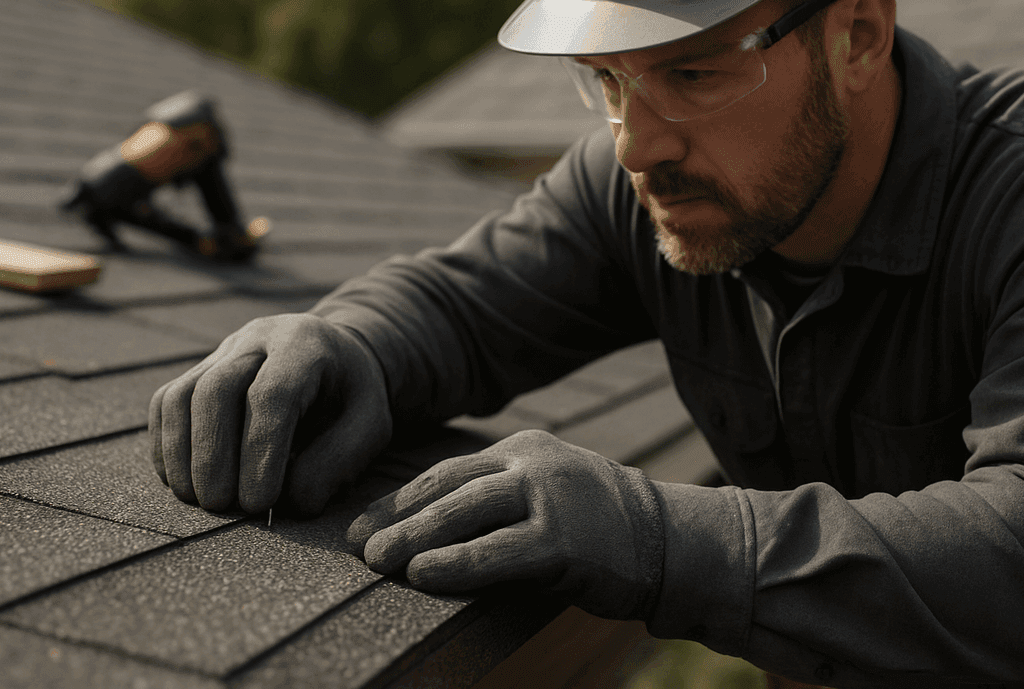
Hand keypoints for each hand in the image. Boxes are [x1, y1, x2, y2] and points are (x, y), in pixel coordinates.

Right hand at [149, 313, 390, 515]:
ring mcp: (223, 350)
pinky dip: (168, 445)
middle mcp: (259, 338)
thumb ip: (336, 462)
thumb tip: (289, 503)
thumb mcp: (368, 426)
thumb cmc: (351, 397)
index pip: (272, 395)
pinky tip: (182, 481)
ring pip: (182, 394)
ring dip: (182, 454)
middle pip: (216, 388)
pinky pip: (166, 402)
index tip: (259, 502)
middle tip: (222, 506)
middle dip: (213, 454)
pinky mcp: (200, 369)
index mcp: (306, 345)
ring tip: (199, 500)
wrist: (336, 357)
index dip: (260, 451)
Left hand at [346, 429, 664, 620]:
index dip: (399, 501)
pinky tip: (424, 574)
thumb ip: (494, 505)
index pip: (447, 473)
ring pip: (468, 512)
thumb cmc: (595, 528)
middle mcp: (533, 464)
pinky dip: (458, 563)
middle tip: (356, 546)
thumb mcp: (542, 499)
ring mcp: (551, 497)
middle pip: (449, 487)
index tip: (362, 525)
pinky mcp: (565, 538)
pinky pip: (499, 550)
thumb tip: (423, 536)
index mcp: (523, 449)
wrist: (667, 540)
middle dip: (398, 518)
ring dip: (416, 537)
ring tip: (379, 560)